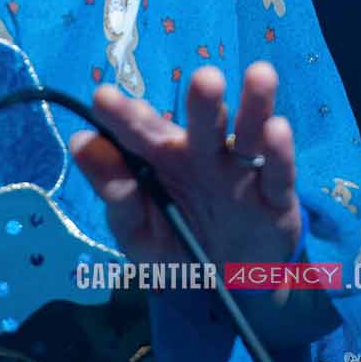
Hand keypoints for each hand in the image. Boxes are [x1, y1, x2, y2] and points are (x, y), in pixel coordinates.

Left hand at [69, 63, 304, 272]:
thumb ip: (115, 193)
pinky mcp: (275, 193)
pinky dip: (280, 152)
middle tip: (205, 79)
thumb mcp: (137, 231)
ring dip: (255, 105)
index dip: (123, 115)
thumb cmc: (176, 245)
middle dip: (205, 100)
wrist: (228, 285)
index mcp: (163, 157)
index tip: (104, 99)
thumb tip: (81, 143)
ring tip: (259, 76)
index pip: (141, 131)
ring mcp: (241, 170)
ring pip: (249, 133)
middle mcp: (203, 153)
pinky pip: (278, 171)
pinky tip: (277, 130)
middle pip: (204, 121)